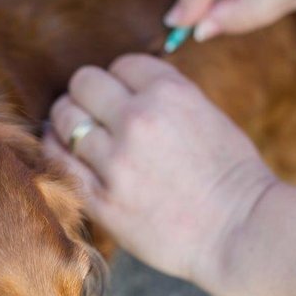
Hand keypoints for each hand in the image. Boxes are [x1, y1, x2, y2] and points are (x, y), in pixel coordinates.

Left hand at [45, 54, 274, 285]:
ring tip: (76, 133)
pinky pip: (57, 159)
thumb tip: (123, 87)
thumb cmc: (230, 176)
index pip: (122, 64)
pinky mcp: (100, 197)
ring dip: (67, 122)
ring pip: (64, 118)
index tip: (124, 96)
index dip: (121, 80)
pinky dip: (55, 149)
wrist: (240, 232)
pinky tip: (63, 151)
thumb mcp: (207, 114)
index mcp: (170, 93)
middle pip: (84, 83)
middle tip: (92, 112)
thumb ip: (164, 96)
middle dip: (88, 94)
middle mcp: (138, 119)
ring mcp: (115, 160)